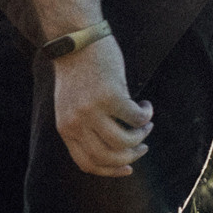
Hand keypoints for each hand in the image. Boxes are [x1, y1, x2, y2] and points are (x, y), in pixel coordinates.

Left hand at [50, 33, 152, 175]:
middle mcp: (76, 123)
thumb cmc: (79, 73)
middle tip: (143, 145)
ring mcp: (92, 111)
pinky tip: (146, 104)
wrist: (76, 41)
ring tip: (146, 124)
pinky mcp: (110, 96)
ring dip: (141, 136)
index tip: (128, 168)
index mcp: (65, 128)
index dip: (111, 171)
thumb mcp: (73, 105)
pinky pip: (136, 119)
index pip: (87, 163)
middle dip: (131, 156)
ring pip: (125, 141)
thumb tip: (118, 150)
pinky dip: (146, 115)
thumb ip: (86, 127)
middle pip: (108, 157)